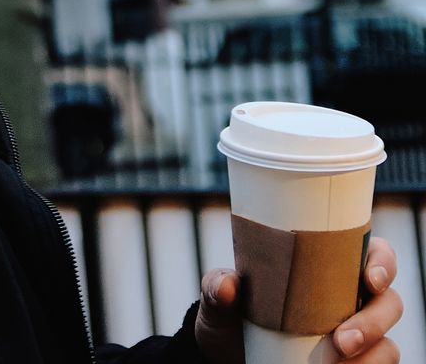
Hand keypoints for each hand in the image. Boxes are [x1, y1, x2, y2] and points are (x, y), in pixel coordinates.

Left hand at [194, 236, 402, 362]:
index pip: (372, 254)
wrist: (226, 359)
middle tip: (343, 341)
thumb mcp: (219, 302)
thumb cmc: (231, 320)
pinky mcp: (355, 363)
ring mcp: (357, 334)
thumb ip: (218, 289)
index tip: (370, 280)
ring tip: (337, 363)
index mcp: (327, 269)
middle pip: (389, 303)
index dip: (382, 263)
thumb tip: (228, 284)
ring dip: (372, 356)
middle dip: (374, 322)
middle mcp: (350, 300)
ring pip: (387, 344)